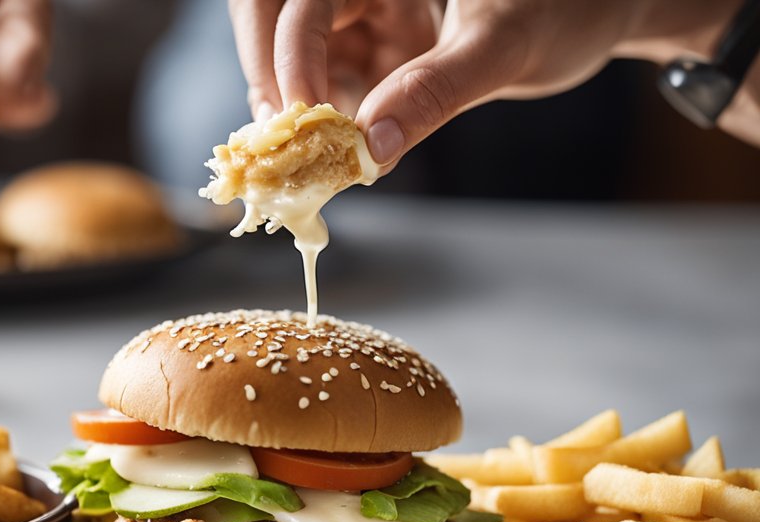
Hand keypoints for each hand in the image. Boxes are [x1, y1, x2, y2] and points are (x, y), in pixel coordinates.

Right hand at [229, 0, 745, 172]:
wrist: (598, 15)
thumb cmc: (567, 7)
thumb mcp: (505, 46)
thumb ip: (436, 91)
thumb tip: (370, 147)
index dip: (288, 52)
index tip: (300, 114)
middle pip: (275, 20)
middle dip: (270, 77)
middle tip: (282, 141)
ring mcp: (364, 15)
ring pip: (293, 56)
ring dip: (292, 106)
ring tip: (308, 158)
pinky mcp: (373, 51)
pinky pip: (327, 85)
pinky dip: (324, 122)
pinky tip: (336, 154)